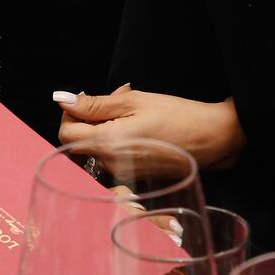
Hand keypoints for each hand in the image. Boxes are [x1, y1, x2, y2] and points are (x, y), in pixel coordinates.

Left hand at [55, 87, 245, 170]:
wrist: (212, 138)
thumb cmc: (176, 114)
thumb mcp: (133, 100)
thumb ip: (94, 103)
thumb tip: (61, 100)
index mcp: (107, 144)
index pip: (65, 133)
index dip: (71, 112)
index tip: (90, 98)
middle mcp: (110, 166)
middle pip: (79, 141)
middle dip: (90, 117)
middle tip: (117, 96)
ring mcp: (121, 175)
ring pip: (95, 146)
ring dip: (104, 125)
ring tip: (133, 107)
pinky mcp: (132, 177)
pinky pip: (112, 155)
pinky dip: (117, 138)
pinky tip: (139, 124)